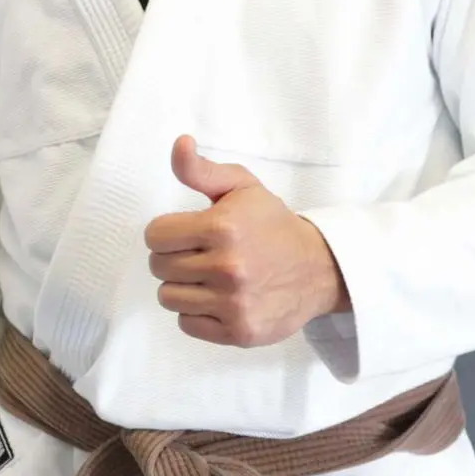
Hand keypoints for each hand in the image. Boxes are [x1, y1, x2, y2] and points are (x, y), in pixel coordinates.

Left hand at [145, 136, 350, 347]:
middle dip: (173, 258)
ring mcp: (234, 303)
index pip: (154, 236)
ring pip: (168, 297)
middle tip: (200, 254)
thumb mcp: (241, 187)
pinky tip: (218, 298)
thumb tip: (180, 143)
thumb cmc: (272, 224)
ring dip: (182, 286)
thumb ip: (200, 169)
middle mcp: (228, 267)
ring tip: (209, 276)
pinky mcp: (239, 331)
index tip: (186, 233)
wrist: (320, 268)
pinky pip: (186, 324)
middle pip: (158, 267)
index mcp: (222, 228)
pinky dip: (196, 313)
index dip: (166, 232)